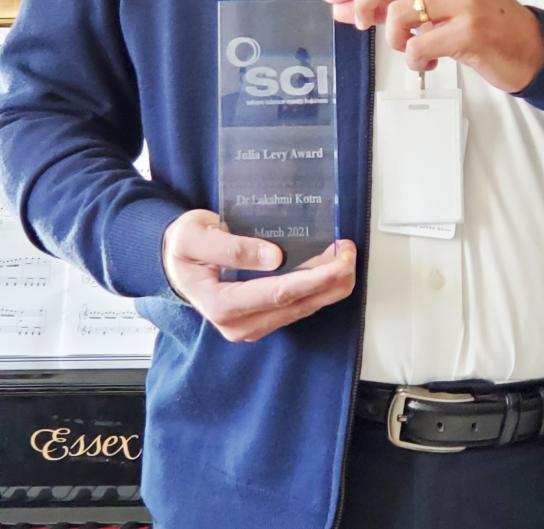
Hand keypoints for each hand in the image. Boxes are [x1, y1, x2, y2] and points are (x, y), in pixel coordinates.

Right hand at [161, 209, 355, 342]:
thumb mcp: (197, 237)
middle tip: (349, 252)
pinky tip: (329, 268)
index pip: (279, 294)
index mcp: (222, 304)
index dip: (313, 278)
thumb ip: (233, 248)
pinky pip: (297, 307)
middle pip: (297, 305)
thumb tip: (274, 257)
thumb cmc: (184, 247)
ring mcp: (251, 325)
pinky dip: (317, 288)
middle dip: (331, 281)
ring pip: (302, 309)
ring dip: (329, 285)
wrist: (175, 262)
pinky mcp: (261, 319)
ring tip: (344, 255)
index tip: (338, 261)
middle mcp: (239, 323)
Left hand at [322, 0, 543, 92]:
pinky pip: (417, 46)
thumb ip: (395, 2)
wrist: (528, 46)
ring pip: (399, 16)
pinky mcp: (469, 30)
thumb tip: (345, 7)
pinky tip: (428, 63)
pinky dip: (414, 60)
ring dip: (395, 41)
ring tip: (412, 49)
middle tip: (360, 22)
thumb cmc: (482, 22)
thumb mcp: (439, 4)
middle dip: (363, 0)